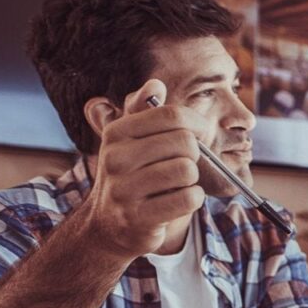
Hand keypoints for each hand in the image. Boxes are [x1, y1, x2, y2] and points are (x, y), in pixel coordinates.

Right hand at [80, 78, 208, 259]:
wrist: (110, 224)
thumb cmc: (132, 175)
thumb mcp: (132, 140)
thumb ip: (143, 110)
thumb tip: (155, 83)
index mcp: (117, 133)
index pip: (171, 115)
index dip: (195, 123)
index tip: (198, 133)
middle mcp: (115, 159)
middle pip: (185, 143)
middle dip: (193, 155)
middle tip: (180, 165)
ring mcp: (124, 190)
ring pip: (188, 171)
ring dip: (191, 180)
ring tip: (173, 185)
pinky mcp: (139, 218)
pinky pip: (189, 198)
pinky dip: (192, 199)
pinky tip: (176, 201)